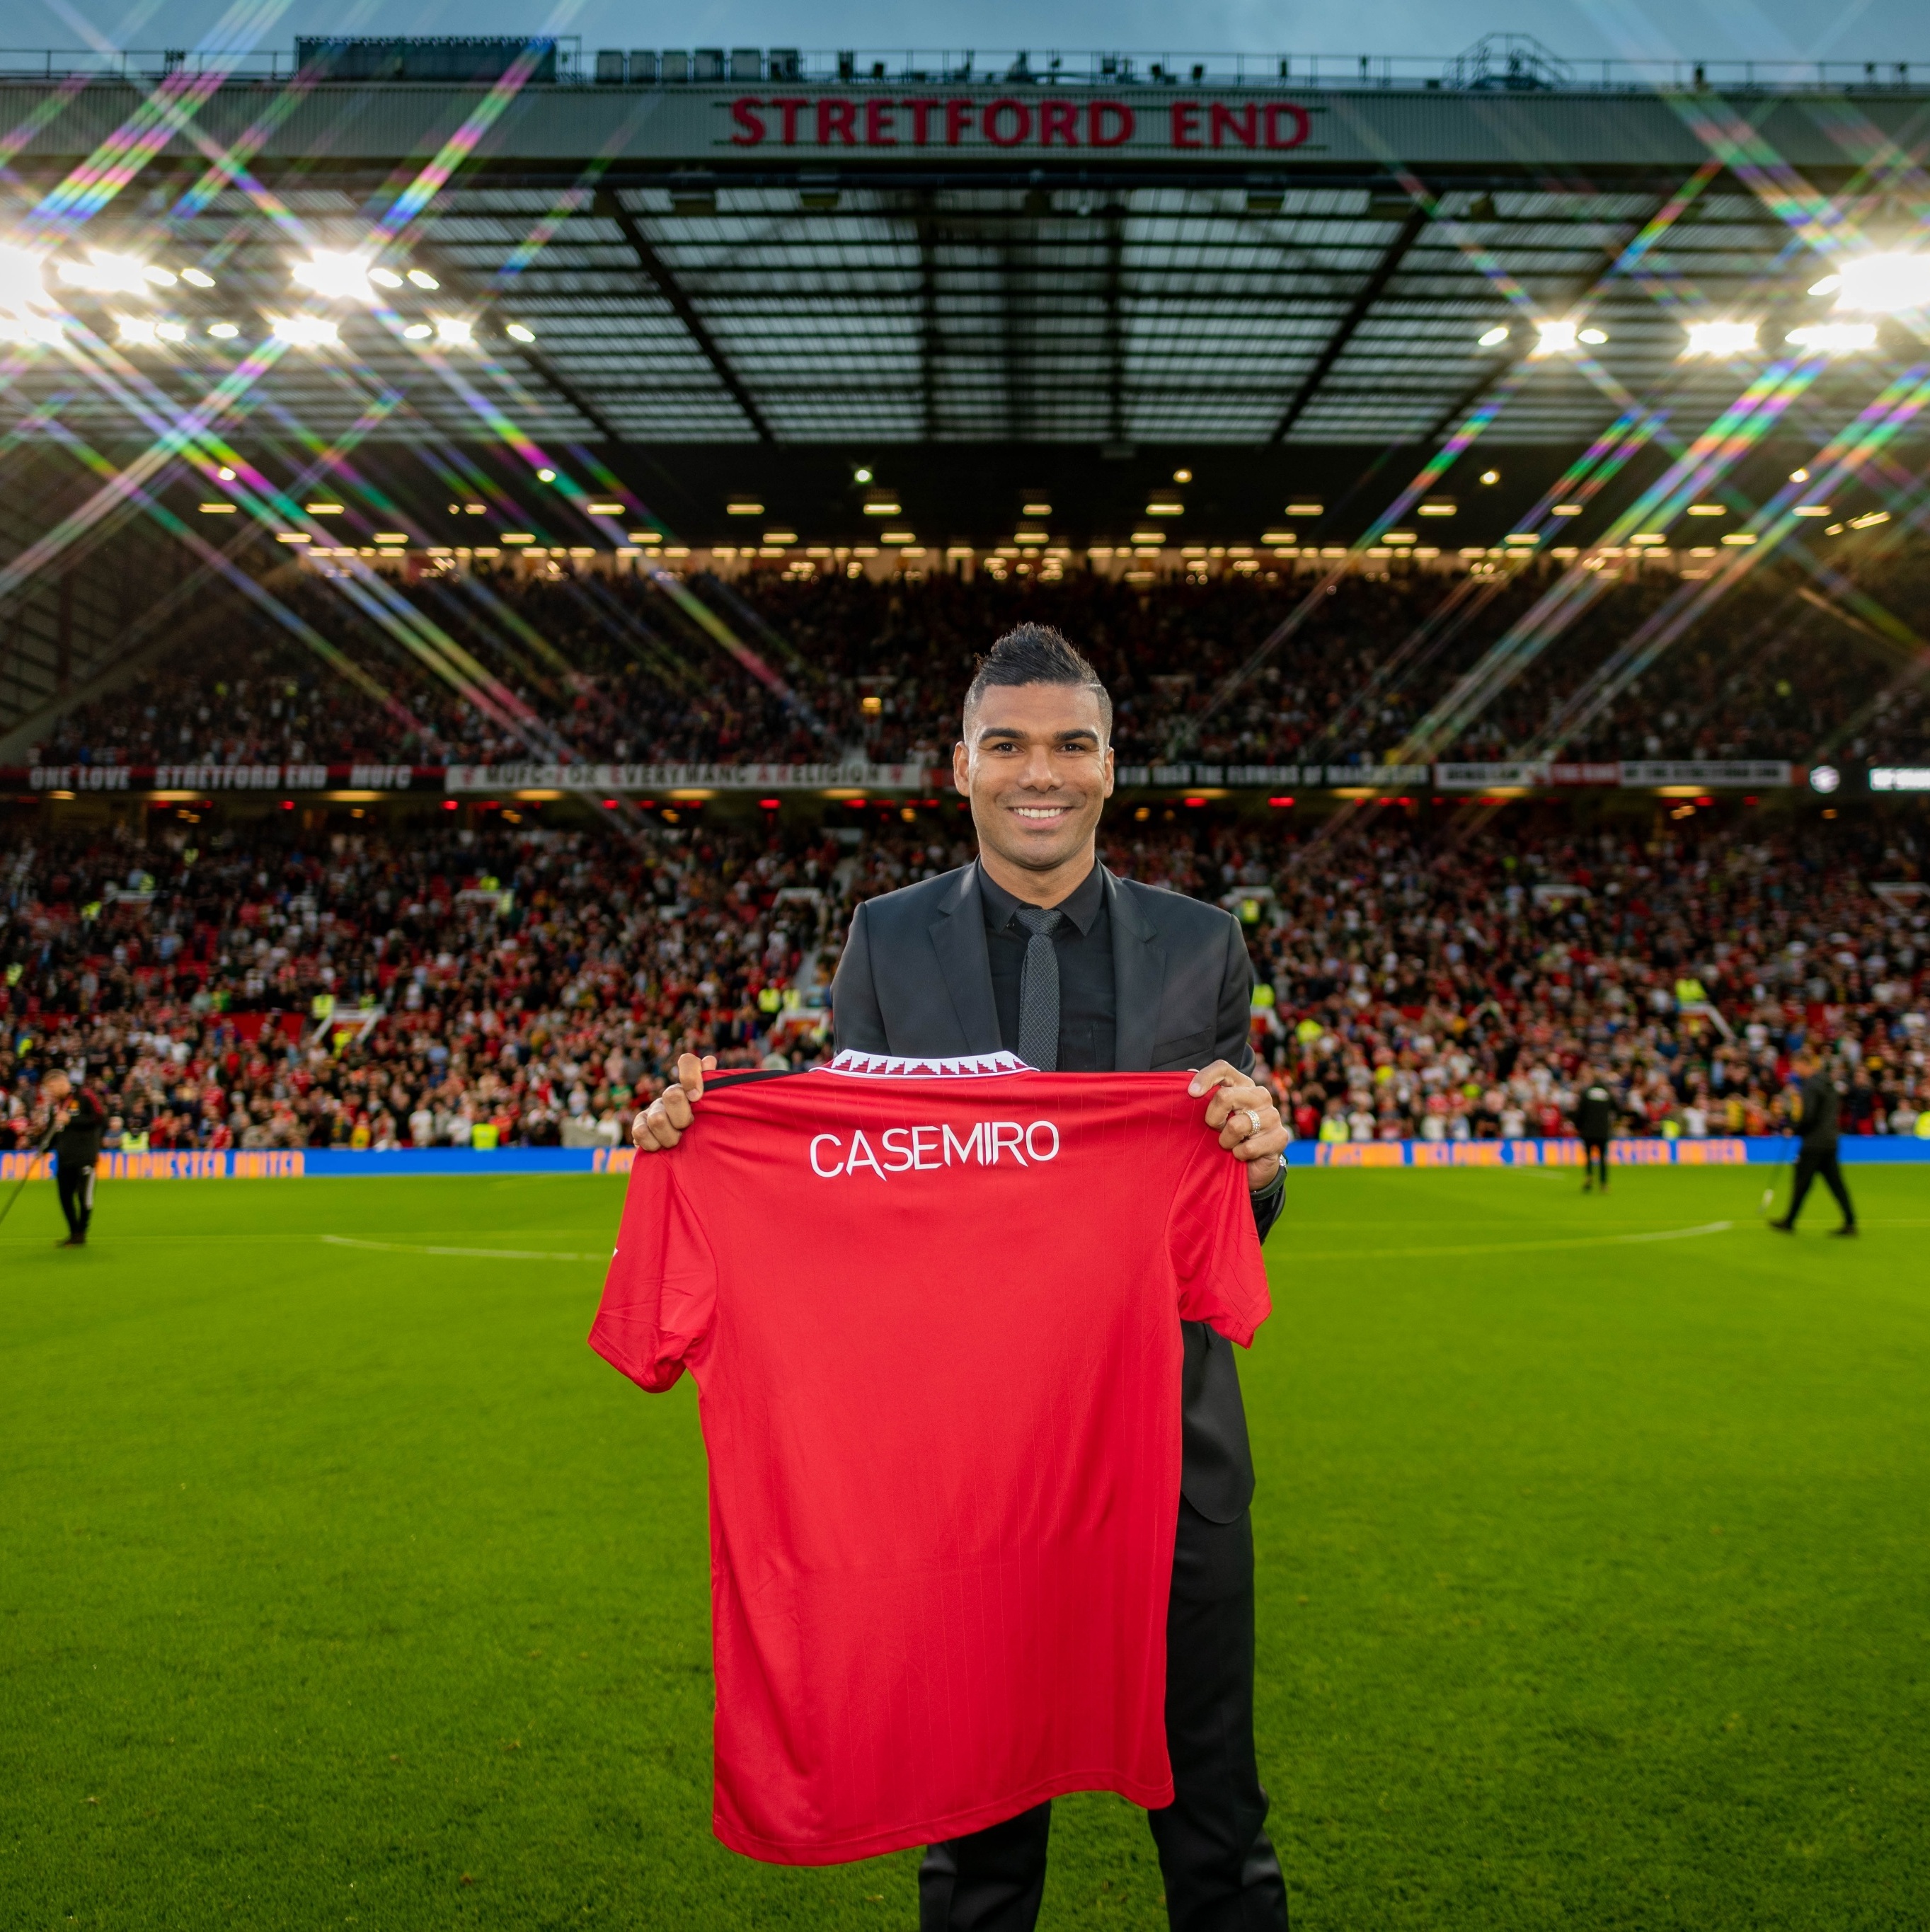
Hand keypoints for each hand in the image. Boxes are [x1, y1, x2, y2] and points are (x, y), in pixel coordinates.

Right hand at [631, 1053, 716, 1151]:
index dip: (690, 1076)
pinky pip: (640, 1132)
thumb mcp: (715, 1112)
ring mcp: (654, 1108)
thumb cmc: (705, 1130)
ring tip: (677, 1142)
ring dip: (670, 1137)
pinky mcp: (640, 1125)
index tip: (696, 1097)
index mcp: (691, 1086)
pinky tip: (660, 1147)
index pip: (688, 1061)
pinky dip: (652, 1144)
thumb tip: (709, 1061)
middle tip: (688, 1127)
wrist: (689, 1153)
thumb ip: (715, 1088)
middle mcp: (671, 1093)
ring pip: (657, 1119)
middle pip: (672, 1095)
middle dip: (682, 1118)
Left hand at [1188, 1059, 1287, 1189]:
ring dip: (1225, 1141)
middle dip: (1212, 1119)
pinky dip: (1238, 1155)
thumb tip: (1190, 1072)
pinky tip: (1242, 1154)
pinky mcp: (1280, 1137)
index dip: (1205, 1077)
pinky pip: (1247, 1148)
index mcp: (1243, 1085)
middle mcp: (1260, 1095)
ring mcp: (1272, 1115)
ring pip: (1236, 1126)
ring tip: (1230, 1144)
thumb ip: (1204, 1096)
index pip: (1223, 1068)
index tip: (1192, 1093)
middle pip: (1225, 1096)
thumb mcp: (1214, 1115)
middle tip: (1216, 1130)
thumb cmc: (1229, 1136)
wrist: (1252, 1166)